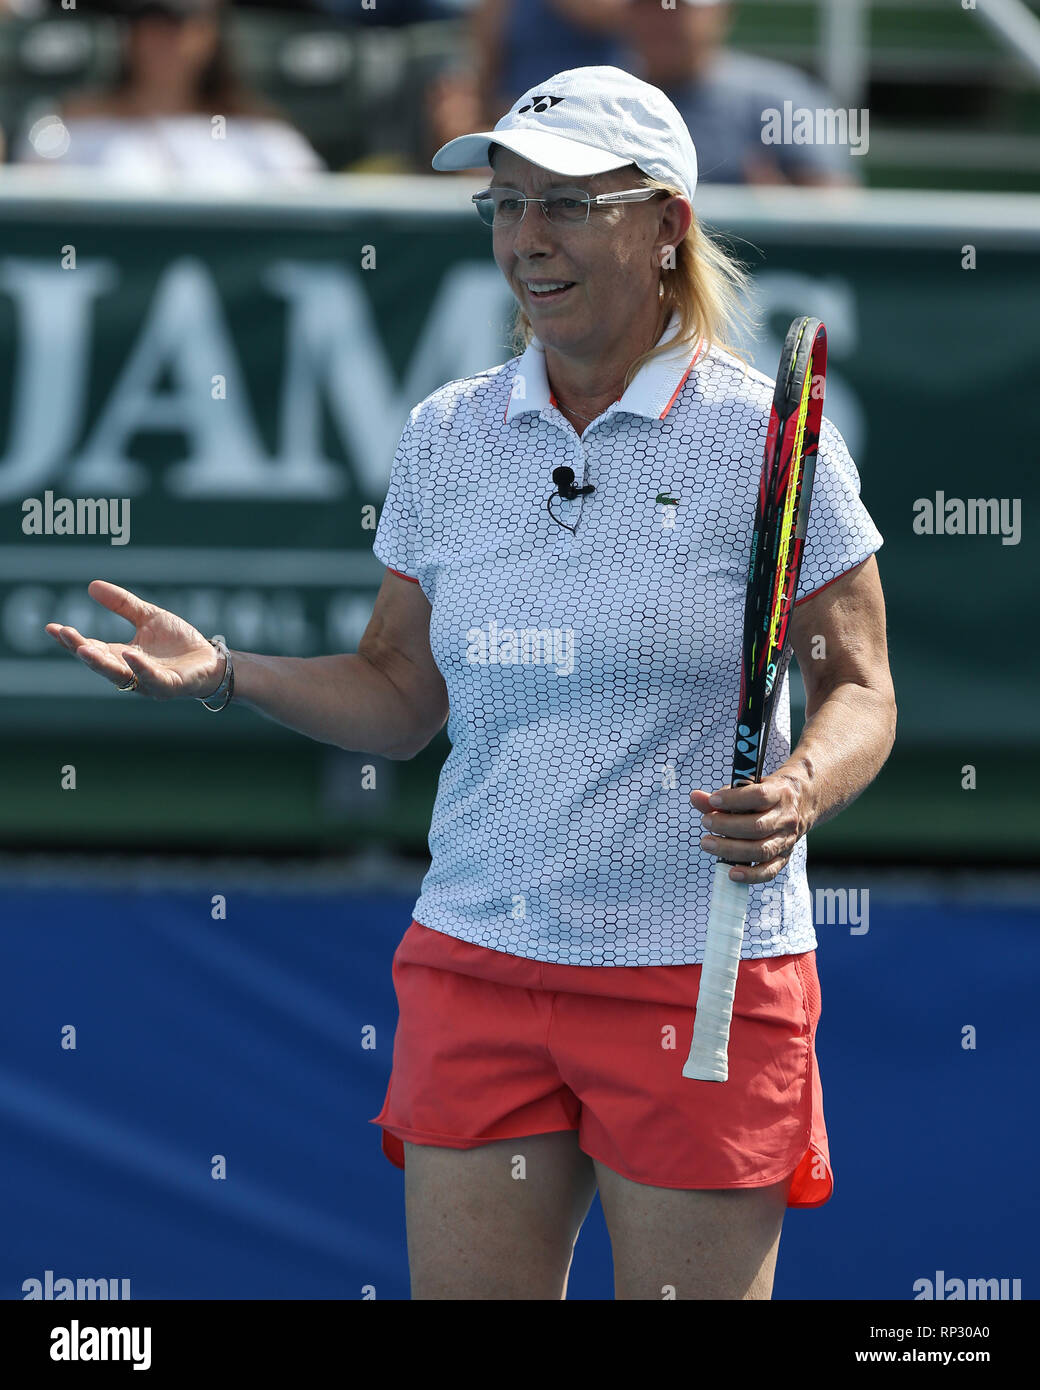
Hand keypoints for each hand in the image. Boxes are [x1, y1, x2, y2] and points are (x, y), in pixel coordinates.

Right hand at [46, 580, 224, 700]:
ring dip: (101, 663)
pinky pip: (153, 679)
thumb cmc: (178, 643)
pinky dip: (140, 668)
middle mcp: (130, 672)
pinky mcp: (170, 686)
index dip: (71, 640)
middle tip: (65, 635)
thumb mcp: (148, 618)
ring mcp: (149, 681)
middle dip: (81, 650)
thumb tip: (92, 585)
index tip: (51, 627)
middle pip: (100, 663)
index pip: (91, 649)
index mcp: (122, 656)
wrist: (211, 661)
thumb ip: (122, 604)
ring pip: (120, 675)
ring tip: (84, 649)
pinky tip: (129, 654)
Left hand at [690, 773, 812, 883]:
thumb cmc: (764, 796)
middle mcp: (786, 818)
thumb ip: (722, 796)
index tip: (713, 800)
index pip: (759, 796)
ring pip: (761, 850)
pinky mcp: (784, 858)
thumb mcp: (748, 788)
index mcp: (779, 794)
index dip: (734, 800)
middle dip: (726, 826)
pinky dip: (750, 875)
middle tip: (706, 823)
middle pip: (757, 827)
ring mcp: (786, 840)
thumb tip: (695, 797)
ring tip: (708, 844)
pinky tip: (731, 873)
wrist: (798, 804)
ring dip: (731, 849)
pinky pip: (769, 871)